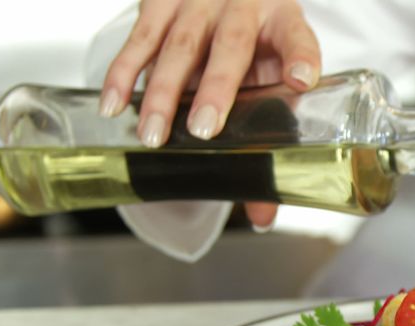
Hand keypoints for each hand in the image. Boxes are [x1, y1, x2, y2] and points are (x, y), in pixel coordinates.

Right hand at [99, 0, 321, 228]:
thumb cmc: (252, 46)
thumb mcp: (270, 79)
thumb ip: (271, 139)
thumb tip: (262, 215)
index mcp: (283, 22)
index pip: (298, 38)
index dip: (300, 57)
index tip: (302, 79)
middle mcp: (242, 6)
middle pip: (231, 46)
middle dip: (216, 89)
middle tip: (204, 130)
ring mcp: (200, 2)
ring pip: (179, 45)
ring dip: (164, 92)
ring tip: (152, 135)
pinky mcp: (161, 2)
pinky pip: (139, 38)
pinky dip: (123, 72)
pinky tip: (113, 104)